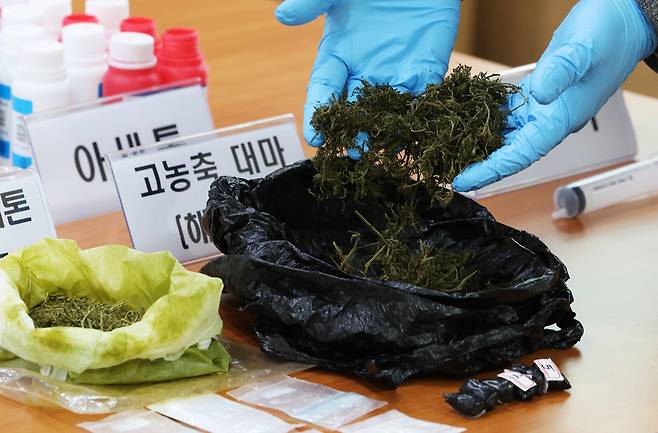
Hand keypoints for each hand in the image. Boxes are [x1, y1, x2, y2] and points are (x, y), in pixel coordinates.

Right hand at [275, 0, 459, 156]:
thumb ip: (311, 3)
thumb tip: (281, 15)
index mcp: (338, 57)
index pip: (323, 89)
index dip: (318, 112)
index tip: (314, 136)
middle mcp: (364, 72)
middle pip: (354, 109)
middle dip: (352, 131)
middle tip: (351, 151)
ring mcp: (395, 73)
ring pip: (387, 111)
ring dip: (383, 132)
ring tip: (379, 151)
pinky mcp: (425, 70)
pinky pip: (422, 97)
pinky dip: (418, 114)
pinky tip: (413, 131)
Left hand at [453, 0, 656, 191]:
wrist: (624, 20)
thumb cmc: (609, 34)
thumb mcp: (581, 51)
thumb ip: (559, 72)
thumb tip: (536, 96)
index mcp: (560, 119)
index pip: (520, 155)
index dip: (490, 169)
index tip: (465, 180)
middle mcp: (548, 120)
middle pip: (508, 152)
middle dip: (479, 164)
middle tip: (447, 172)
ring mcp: (541, 108)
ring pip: (506, 136)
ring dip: (480, 146)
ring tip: (450, 154)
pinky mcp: (536, 94)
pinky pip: (507, 115)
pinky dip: (486, 121)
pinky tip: (464, 123)